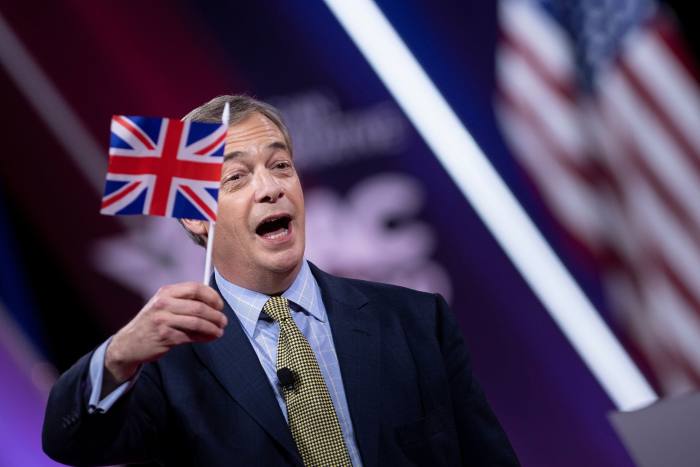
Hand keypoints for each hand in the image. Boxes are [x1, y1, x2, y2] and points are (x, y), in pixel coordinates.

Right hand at [103, 282, 226, 389]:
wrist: (129, 343)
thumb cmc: (153, 322)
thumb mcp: (164, 305)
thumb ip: (185, 301)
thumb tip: (214, 303)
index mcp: (166, 292)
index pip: (195, 288)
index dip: (212, 296)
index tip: (220, 305)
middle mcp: (163, 304)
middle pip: (199, 307)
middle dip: (216, 315)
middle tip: (224, 321)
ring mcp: (163, 321)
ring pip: (197, 323)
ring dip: (213, 328)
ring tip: (220, 331)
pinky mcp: (165, 337)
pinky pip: (191, 337)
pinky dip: (204, 337)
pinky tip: (209, 338)